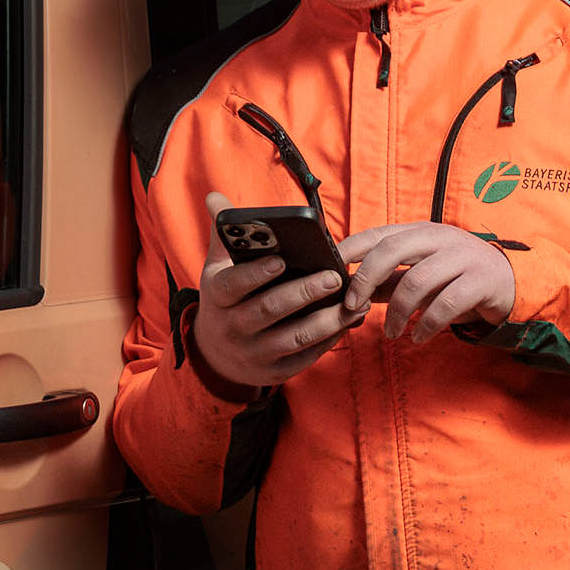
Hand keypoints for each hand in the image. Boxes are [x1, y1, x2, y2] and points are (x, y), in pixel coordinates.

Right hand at [192, 195, 356, 390]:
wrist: (217, 356)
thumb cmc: (227, 301)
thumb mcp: (218, 269)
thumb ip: (224, 235)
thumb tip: (216, 197)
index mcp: (217, 297)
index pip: (233, 285)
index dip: (255, 274)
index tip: (280, 260)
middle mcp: (232, 327)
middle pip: (269, 310)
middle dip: (303, 293)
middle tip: (332, 276)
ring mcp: (253, 353)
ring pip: (294, 337)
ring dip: (326, 320)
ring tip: (353, 302)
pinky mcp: (274, 371)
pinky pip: (305, 355)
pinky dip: (329, 340)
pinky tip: (348, 321)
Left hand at [339, 220, 518, 342]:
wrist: (510, 281)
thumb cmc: (457, 276)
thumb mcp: (421, 273)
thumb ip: (388, 280)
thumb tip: (349, 292)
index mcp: (421, 231)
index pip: (379, 233)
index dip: (351, 249)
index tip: (330, 269)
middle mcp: (440, 238)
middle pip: (393, 250)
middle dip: (366, 278)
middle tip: (352, 305)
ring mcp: (463, 257)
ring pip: (417, 281)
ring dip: (396, 312)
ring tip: (391, 333)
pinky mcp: (481, 281)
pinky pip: (446, 304)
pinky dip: (426, 325)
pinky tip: (418, 337)